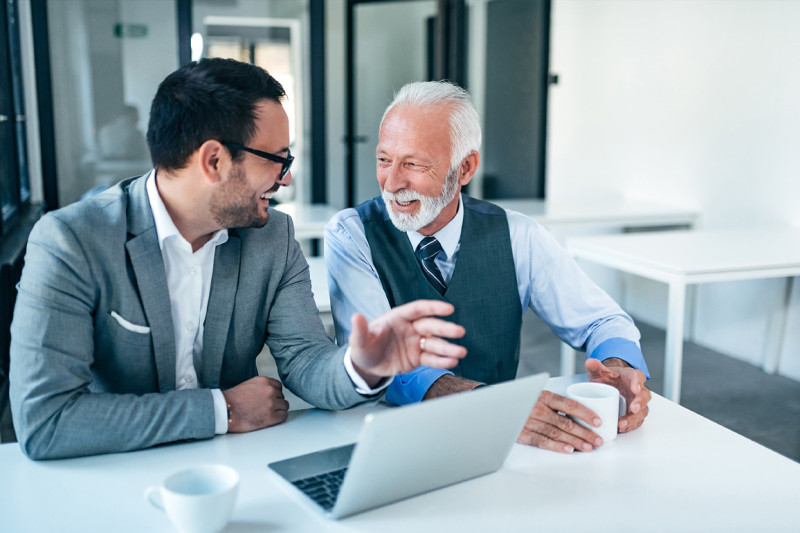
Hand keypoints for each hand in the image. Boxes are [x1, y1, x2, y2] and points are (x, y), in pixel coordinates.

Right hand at [222, 376, 288, 432]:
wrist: (225, 411)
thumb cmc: (232, 400)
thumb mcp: (249, 385)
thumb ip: (261, 387)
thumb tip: (268, 393)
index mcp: (264, 381)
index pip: (278, 386)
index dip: (274, 394)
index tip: (270, 399)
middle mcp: (270, 390)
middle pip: (281, 396)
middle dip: (276, 402)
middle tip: (266, 408)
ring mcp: (272, 403)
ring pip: (284, 406)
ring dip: (278, 410)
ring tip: (267, 414)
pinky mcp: (271, 416)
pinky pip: (283, 416)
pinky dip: (279, 418)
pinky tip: (270, 419)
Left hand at [349, 300, 466, 386]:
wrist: (367, 365)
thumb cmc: (364, 347)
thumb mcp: (359, 340)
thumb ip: (360, 329)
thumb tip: (355, 317)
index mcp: (398, 318)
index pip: (418, 309)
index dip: (433, 308)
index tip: (449, 308)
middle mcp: (410, 328)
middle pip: (430, 326)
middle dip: (445, 329)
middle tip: (459, 331)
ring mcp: (415, 343)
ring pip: (434, 344)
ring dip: (448, 347)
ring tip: (461, 352)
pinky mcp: (417, 358)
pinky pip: (431, 359)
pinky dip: (442, 361)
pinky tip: (452, 361)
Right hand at [517, 390, 604, 452]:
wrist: (499, 407)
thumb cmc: (524, 402)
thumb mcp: (540, 396)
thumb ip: (556, 403)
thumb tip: (582, 412)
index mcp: (544, 396)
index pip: (569, 405)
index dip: (585, 413)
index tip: (598, 421)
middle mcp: (537, 408)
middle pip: (566, 423)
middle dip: (585, 432)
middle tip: (598, 440)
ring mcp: (529, 421)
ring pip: (556, 433)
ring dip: (575, 441)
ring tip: (588, 447)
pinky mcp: (522, 433)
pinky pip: (542, 441)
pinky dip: (556, 446)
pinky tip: (568, 450)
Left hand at [586, 358, 650, 432]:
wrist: (607, 386)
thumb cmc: (606, 378)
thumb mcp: (599, 372)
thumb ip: (595, 367)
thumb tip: (590, 361)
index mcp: (632, 376)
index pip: (638, 377)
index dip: (638, 382)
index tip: (635, 388)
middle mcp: (638, 390)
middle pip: (645, 396)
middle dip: (640, 403)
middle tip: (633, 408)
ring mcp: (637, 403)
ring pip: (642, 411)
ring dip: (634, 418)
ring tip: (622, 423)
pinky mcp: (634, 414)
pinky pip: (636, 421)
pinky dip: (630, 426)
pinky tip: (621, 429)